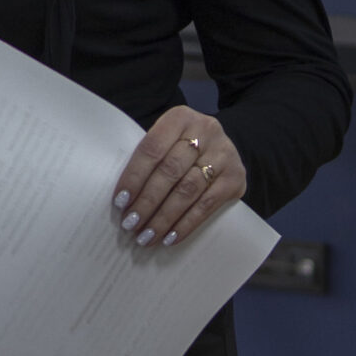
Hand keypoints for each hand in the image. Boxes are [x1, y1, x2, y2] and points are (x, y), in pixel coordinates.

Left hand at [113, 107, 243, 248]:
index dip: (134, 177)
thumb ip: (148, 160)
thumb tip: (122, 200)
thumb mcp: (167, 141)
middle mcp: (205, 131)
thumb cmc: (181, 149)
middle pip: (170, 171)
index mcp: (180, 118)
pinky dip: (186, 224)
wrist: (222, 149)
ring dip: (164, 217)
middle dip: (147, 201)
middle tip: (130, 224)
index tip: (119, 202)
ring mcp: (224, 154)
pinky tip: (170, 238)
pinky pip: (207, 205)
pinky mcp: (236, 177)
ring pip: (188, 190)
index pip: (152, 148)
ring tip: (147, 236)